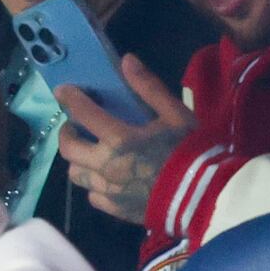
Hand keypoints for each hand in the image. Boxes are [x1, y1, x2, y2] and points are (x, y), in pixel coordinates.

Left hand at [57, 54, 195, 223]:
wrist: (206, 197)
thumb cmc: (191, 150)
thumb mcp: (175, 114)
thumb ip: (148, 87)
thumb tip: (126, 60)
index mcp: (119, 139)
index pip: (82, 113)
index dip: (69, 98)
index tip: (63, 91)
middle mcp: (106, 166)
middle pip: (69, 149)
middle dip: (67, 133)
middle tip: (75, 125)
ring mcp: (109, 192)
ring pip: (76, 175)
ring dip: (78, 160)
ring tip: (89, 153)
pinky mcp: (117, 210)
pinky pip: (93, 196)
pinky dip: (94, 185)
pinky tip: (106, 179)